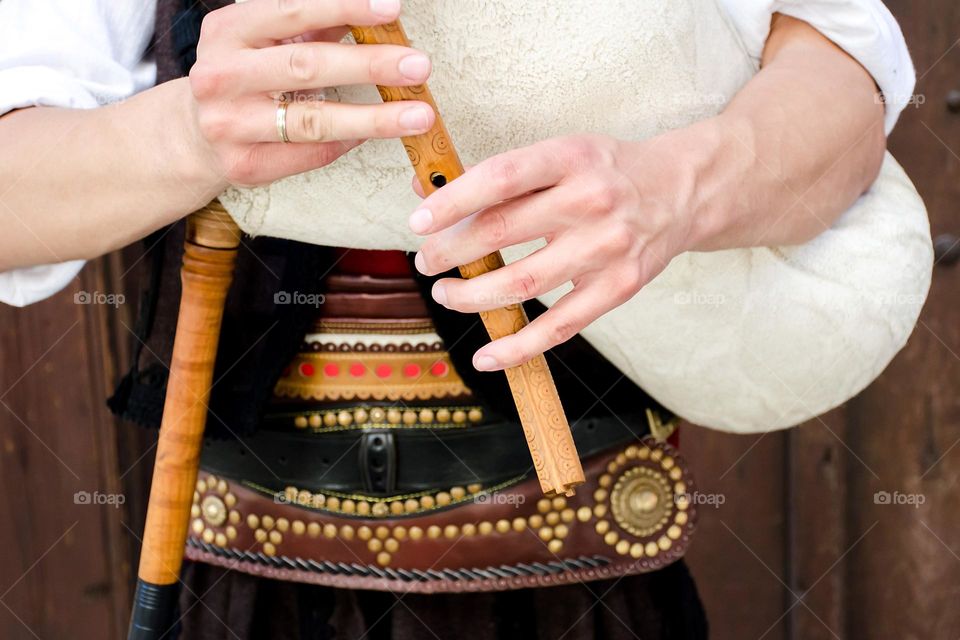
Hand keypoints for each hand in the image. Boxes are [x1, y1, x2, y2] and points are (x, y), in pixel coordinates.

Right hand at [187, 0, 435, 186]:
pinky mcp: (245, 165)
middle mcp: (221, 77)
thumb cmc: (245, 75)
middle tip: (418, 66)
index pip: (293, 11)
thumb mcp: (267, 40)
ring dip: (374, 118)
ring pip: (313, 121)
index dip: (345, 7)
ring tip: (419, 115)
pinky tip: (378, 133)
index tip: (393, 9)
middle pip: (307, 66)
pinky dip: (350, 142)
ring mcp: (229, 124)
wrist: (195, 133)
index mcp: (228, 32)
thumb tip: (379, 16)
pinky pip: (311, 153)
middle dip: (369, 65)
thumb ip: (314, 26)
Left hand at [409, 131, 711, 371]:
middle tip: (425, 262)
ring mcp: (607, 247)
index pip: (501, 177)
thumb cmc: (607, 172)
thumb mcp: (562, 153)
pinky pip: (560, 326)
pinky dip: (518, 346)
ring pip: (523, 283)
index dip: (452, 201)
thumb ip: (503, 176)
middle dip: (450, 252)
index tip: (418, 222)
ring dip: (472, 296)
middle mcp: (591, 200)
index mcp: (571, 157)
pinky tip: (486, 354)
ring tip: (446, 295)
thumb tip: (427, 188)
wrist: (682, 190)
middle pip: (503, 231)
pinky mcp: (619, 287)